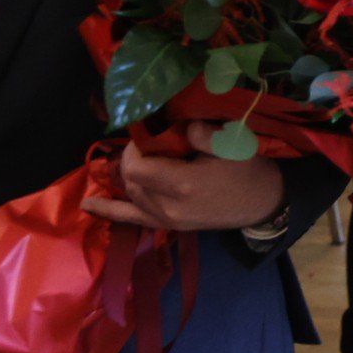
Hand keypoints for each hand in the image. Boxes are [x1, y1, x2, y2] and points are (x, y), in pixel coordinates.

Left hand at [80, 122, 284, 230]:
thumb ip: (200, 134)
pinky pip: (133, 218)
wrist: (264, 202)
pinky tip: (89, 204)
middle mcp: (168, 207)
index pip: (136, 166)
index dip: (134, 147)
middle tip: (147, 141)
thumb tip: (178, 126)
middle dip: (132, 158)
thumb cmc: (249, 170)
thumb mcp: (231, 145)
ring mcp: (168, 220)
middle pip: (131, 180)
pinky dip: (110, 210)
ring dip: (128, 175)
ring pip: (131, 195)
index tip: (147, 132)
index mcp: (182, 185)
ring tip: (133, 157)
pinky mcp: (170, 226)